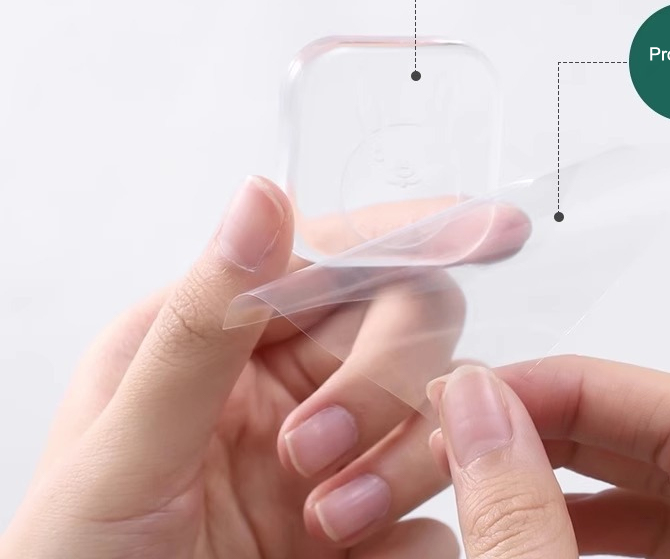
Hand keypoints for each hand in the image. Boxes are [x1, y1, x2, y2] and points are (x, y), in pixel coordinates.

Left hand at [0, 176, 525, 558]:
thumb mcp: (124, 447)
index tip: (495, 229)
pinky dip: (410, 526)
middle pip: (403, 319)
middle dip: (382, 375)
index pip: (333, 256)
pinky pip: (441, 497)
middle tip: (315, 449)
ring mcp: (336, 447)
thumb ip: (202, 327)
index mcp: (224, 330)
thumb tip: (262, 197)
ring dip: (397, 461)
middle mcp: (288, 376)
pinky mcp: (369, 518)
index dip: (416, 234)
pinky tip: (350, 557)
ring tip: (324, 528)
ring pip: (435, 406)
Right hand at [428, 358, 669, 557]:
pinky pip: (666, 539)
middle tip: (476, 420)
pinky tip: (534, 525)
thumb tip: (474, 405)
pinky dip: (591, 520)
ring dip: (571, 466)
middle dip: (567, 419)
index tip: (493, 393)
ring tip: (486, 467)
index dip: (588, 387)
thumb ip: (521, 523)